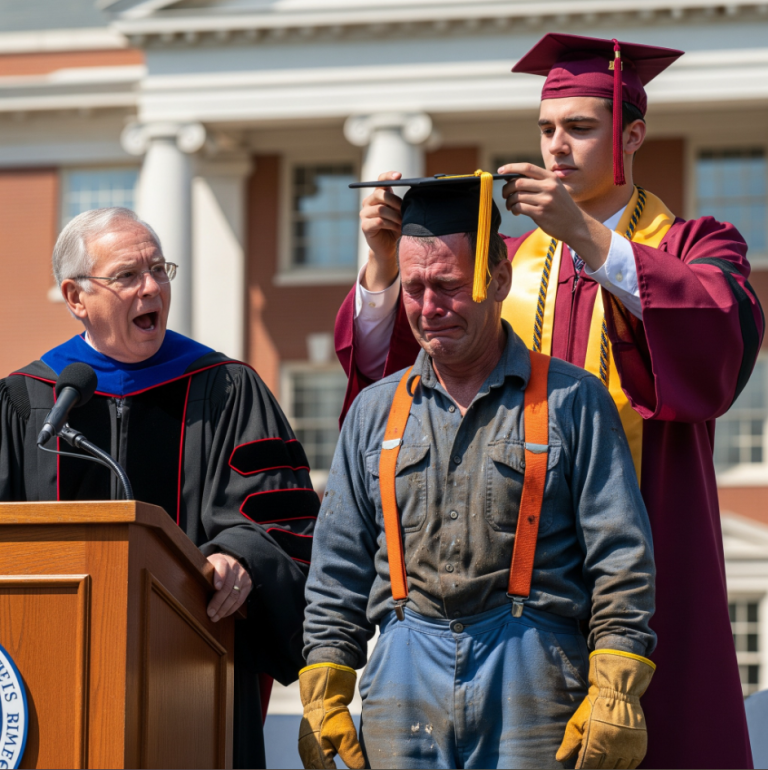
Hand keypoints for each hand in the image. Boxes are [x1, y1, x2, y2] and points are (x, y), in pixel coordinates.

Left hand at [206, 552, 251, 621]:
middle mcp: (234, 566)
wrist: (229, 564)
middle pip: (228, 586)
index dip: (220, 577)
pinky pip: (240, 599)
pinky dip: (231, 609)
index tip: (216, 587)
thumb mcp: (206, 567)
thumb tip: (187, 585)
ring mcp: (242, 575)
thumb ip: (202, 574)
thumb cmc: (213, 569)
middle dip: (218, 601)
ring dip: (224, 609)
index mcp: (221, 560)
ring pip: (234, 595)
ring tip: (215, 617)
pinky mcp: (247, 584)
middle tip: (210, 613)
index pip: (222, 567)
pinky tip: (224, 614)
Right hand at [298, 664, 364, 768]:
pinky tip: (327, 761)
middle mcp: (308, 754)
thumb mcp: (346, 733)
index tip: (351, 769)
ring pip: (313, 767)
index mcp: (318, 754)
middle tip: (338, 766)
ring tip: (333, 764)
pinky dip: (318, 763)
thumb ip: (352, 753)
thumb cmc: (334, 715)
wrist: (321, 699)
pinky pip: (310, 760)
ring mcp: (304, 750)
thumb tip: (360, 768)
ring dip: (322, 767)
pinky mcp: (304, 745)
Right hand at [361, 170, 402, 291]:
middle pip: (380, 194)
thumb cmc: (397, 228)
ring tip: (402, 223)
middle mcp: (368, 203)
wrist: (390, 248)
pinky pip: (378, 221)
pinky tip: (397, 228)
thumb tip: (416, 193)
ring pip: (381, 209)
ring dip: (395, 216)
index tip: (399, 176)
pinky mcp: (365, 226)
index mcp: (378, 196)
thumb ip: (403, 202)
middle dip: (395, 202)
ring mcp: (365, 214)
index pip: (380, 181)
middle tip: (405, 211)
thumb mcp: (402, 213)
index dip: (388, 176)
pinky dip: (390, 224)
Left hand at [498, 162, 610, 270]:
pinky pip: (519, 208)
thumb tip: (511, 179)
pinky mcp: (540, 213)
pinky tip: (516, 212)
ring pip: (516, 196)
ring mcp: (545, 200)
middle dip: (506, 189)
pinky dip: (514, 209)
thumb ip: (537, 183)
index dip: (511, 168)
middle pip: (518, 182)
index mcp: (551, 177)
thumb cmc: (561, 207)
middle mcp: (549, 187)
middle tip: (504, 195)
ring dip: (509, 201)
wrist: (576, 225)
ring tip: (511, 206)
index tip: (500, 171)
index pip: (527, 167)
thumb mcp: (555, 189)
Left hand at [556, 650, 654, 768]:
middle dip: (594, 767)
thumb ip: (569, 743)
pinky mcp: (638, 749)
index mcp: (594, 744)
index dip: (581, 767)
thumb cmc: (594, 707)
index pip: (586, 766)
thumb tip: (559, 759)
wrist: (618, 693)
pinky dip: (623, 766)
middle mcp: (611, 751)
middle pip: (601, 769)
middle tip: (591, 762)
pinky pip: (631, 766)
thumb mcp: (577, 722)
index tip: (579, 765)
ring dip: (608, 767)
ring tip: (603, 761)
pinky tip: (616, 761)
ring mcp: (626, 751)